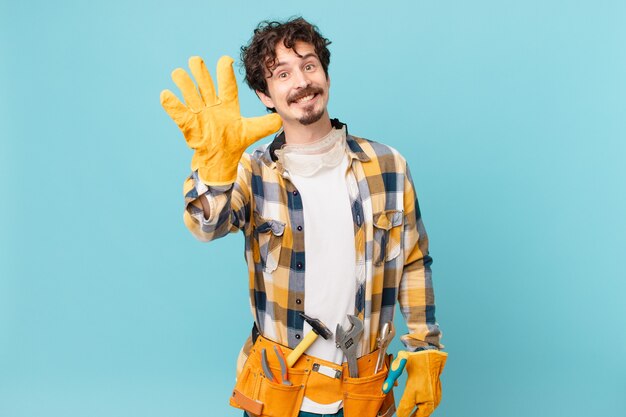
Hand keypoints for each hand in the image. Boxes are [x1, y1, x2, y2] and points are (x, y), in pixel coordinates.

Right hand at [160, 56, 281, 184]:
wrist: (220, 160)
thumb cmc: (233, 143)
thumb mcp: (250, 132)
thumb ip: (264, 125)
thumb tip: (279, 120)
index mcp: (227, 105)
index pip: (227, 86)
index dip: (225, 72)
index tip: (226, 59)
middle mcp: (212, 105)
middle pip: (205, 85)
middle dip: (200, 72)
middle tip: (195, 59)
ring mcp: (199, 114)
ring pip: (190, 95)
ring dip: (184, 84)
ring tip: (178, 73)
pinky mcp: (188, 124)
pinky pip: (179, 113)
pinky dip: (172, 105)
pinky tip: (166, 94)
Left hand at [396, 350, 447, 416]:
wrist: (431, 355)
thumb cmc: (415, 360)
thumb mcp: (399, 365)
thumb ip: (391, 378)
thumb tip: (384, 389)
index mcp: (414, 389)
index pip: (405, 410)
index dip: (400, 415)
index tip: (398, 415)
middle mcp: (426, 396)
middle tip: (403, 416)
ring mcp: (434, 398)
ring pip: (425, 414)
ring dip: (417, 415)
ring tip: (409, 415)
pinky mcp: (437, 397)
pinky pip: (430, 409)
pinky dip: (423, 411)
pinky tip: (418, 411)